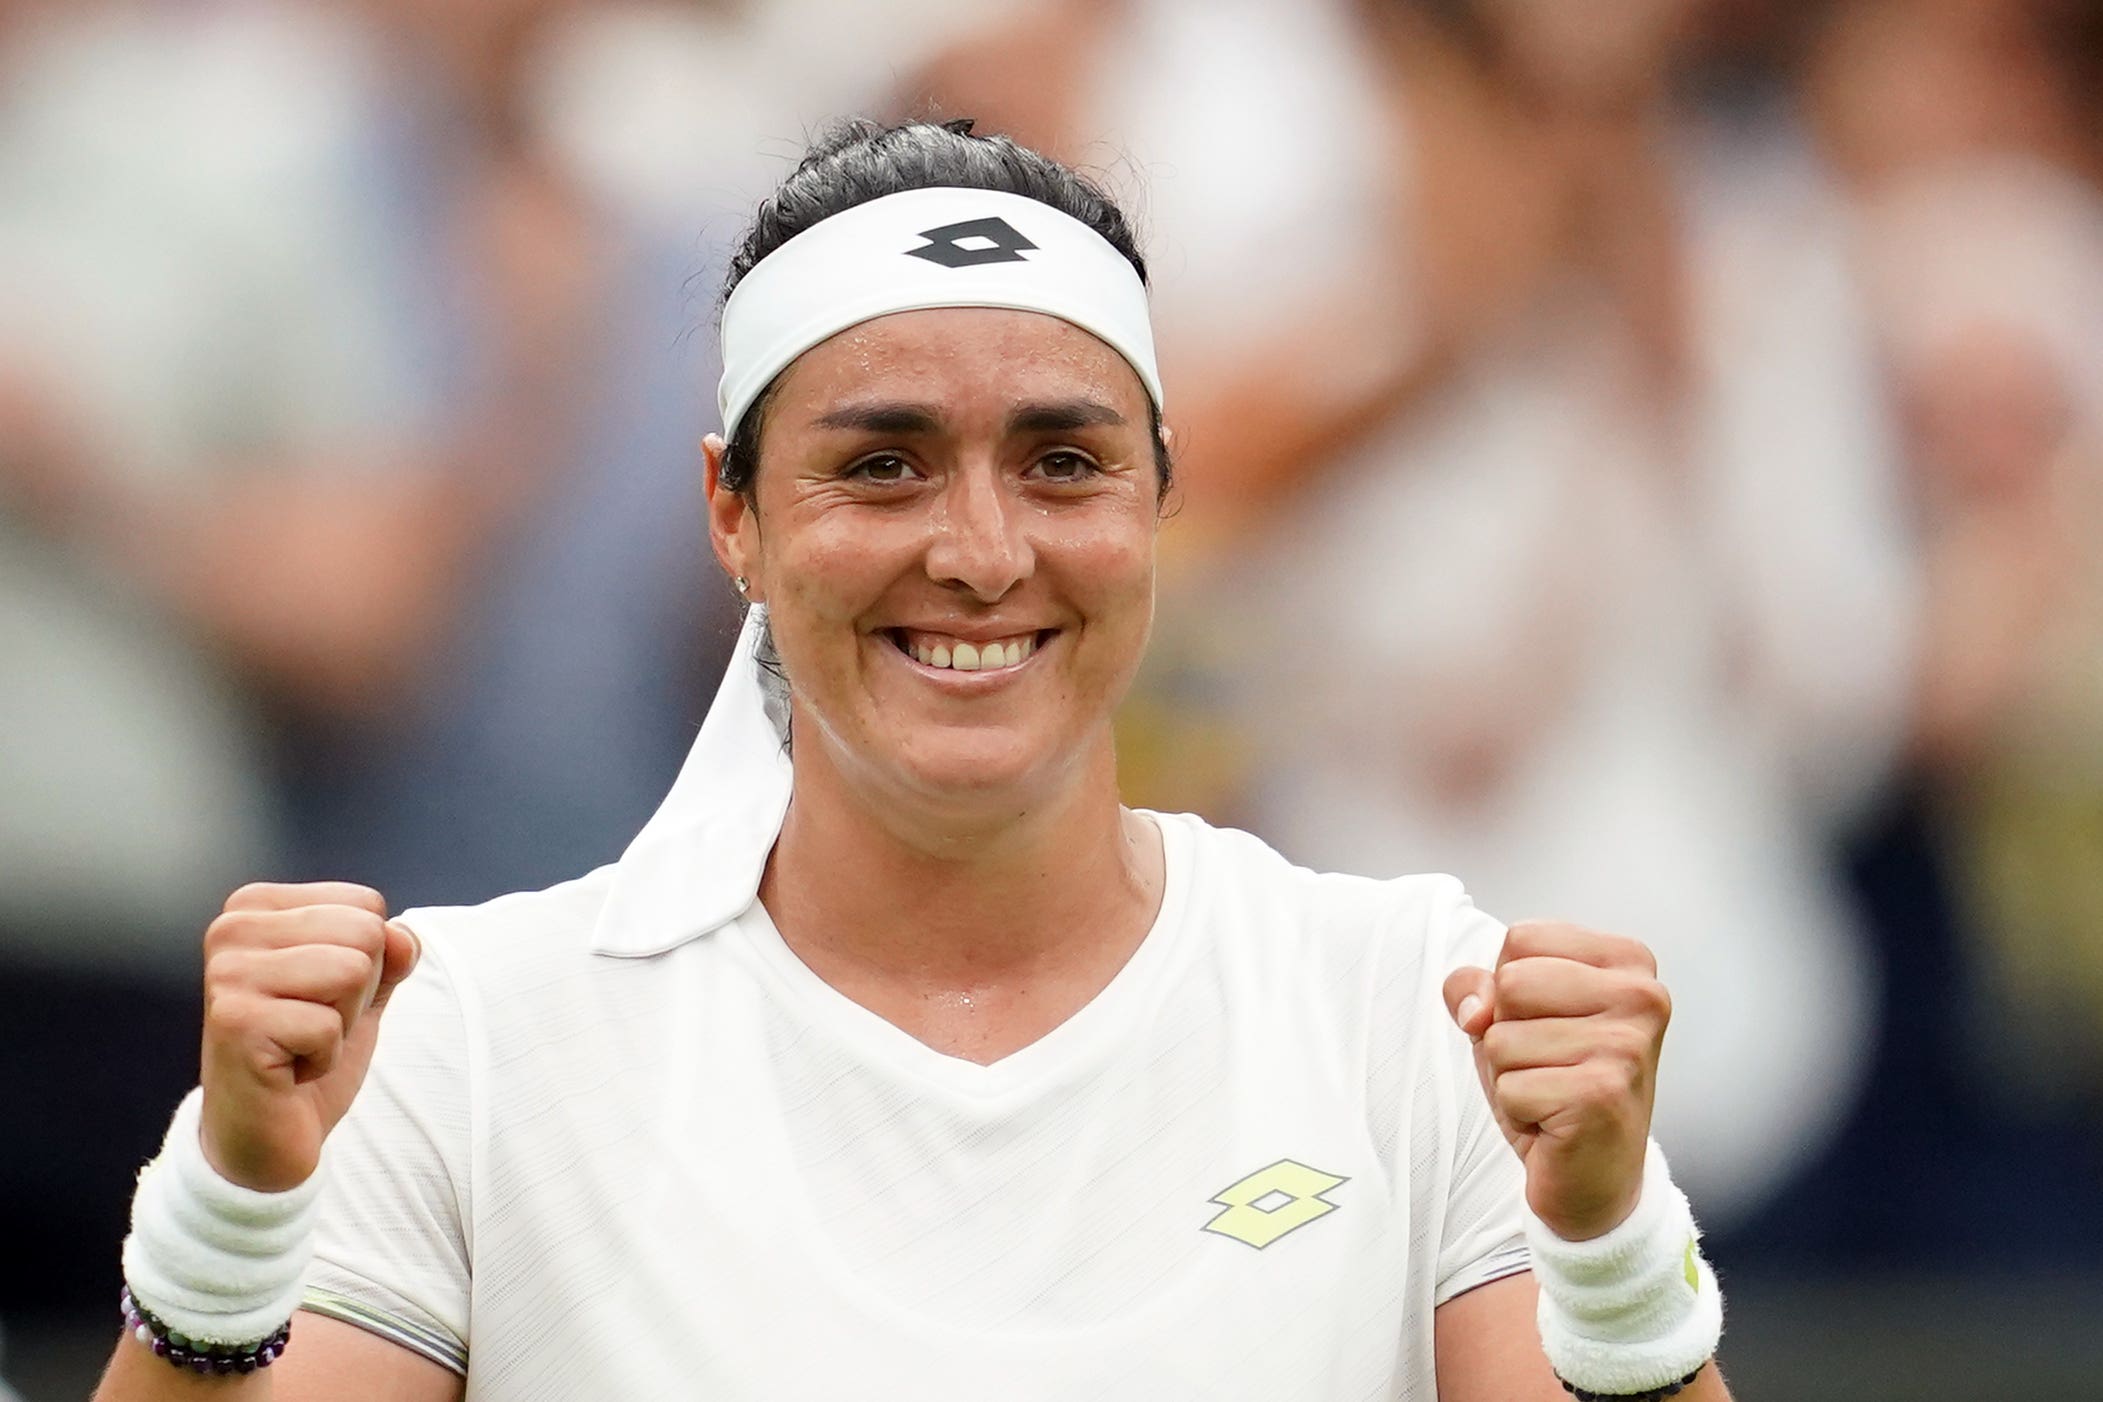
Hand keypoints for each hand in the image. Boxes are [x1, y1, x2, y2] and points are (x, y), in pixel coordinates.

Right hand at [198, 882, 420, 1192]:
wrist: (264, 1135)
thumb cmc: (307, 1052)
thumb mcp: (361, 990)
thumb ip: (390, 951)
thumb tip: (403, 935)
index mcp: (257, 906)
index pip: (365, 905)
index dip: (366, 960)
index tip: (319, 996)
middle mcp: (231, 929)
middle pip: (363, 933)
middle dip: (358, 992)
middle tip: (311, 1026)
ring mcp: (228, 974)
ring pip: (351, 972)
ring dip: (343, 1023)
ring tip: (301, 1044)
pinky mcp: (235, 1022)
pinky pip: (329, 1025)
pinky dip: (325, 1058)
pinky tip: (288, 1070)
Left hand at [1442, 921, 1669, 1240]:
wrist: (1596, 1177)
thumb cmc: (1556, 1084)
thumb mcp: (1510, 1018)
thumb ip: (1478, 987)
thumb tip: (1474, 1009)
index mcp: (1627, 961)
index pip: (1521, 938)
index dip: (1508, 987)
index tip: (1548, 1025)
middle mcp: (1641, 996)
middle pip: (1510, 982)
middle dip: (1506, 1030)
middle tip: (1547, 1066)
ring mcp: (1626, 1045)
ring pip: (1502, 1037)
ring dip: (1510, 1074)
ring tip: (1552, 1093)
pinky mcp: (1603, 1094)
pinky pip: (1509, 1086)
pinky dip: (1517, 1110)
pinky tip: (1555, 1122)